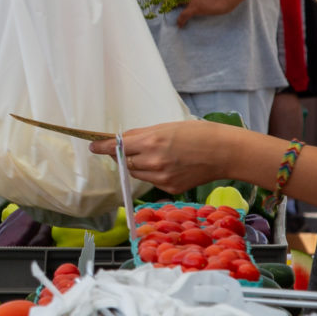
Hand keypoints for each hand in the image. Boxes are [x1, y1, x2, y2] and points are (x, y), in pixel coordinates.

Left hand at [89, 118, 242, 195]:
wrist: (223, 152)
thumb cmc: (197, 133)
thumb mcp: (166, 126)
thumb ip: (141, 135)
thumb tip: (121, 139)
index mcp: (151, 142)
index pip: (116, 147)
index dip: (102, 147)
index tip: (93, 147)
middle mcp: (153, 162)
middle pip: (124, 162)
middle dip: (120, 155)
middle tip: (122, 148)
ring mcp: (161, 178)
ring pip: (135, 173)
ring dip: (134, 165)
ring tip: (148, 155)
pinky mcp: (169, 189)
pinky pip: (151, 181)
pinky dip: (151, 173)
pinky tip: (165, 165)